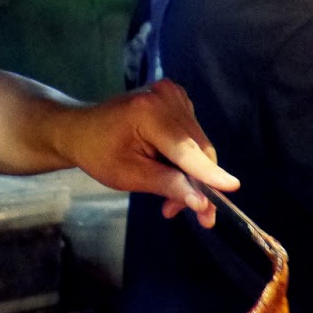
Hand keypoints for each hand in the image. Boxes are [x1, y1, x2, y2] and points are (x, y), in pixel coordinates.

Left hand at [54, 78, 238, 226]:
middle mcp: (166, 97)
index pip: (186, 151)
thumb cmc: (98, 154)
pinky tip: (171, 171)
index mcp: (149, 112)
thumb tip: (201, 202)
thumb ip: (168, 185)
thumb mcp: (129, 176)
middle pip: (199, 149)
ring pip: (200, 145)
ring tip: (172, 199)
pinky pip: (193, 137)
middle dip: (199, 184)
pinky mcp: (177, 100)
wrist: (81, 129)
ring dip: (193, 175)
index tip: (232, 189)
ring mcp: (174, 95)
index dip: (209, 174)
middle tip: (197, 217)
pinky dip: (188, 159)